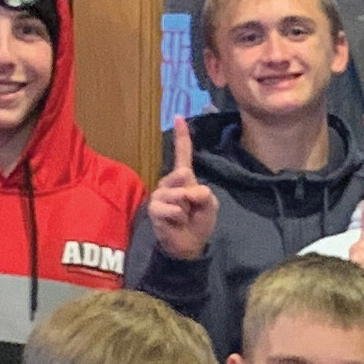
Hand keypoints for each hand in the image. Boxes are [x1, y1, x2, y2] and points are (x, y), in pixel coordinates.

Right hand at [146, 117, 218, 261]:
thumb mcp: (210, 204)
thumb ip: (203, 193)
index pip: (182, 154)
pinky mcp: (153, 210)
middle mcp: (168, 184)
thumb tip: (187, 192)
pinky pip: (170, 207)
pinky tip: (175, 222)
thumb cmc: (199, 223)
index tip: (178, 117)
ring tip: (183, 217)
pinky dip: (178, 216)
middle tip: (191, 208)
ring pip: (177, 192)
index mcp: (184, 179)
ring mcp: (158, 196)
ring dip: (185, 206)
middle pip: (182, 173)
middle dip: (192, 191)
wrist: (189, 245)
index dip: (181, 137)